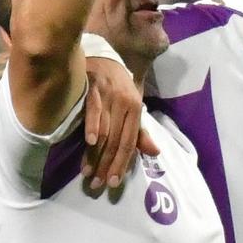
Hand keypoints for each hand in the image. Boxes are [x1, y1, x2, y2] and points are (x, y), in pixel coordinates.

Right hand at [83, 56, 158, 189]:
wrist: (103, 57)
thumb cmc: (117, 87)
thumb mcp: (131, 107)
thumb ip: (139, 131)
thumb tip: (155, 152)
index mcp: (135, 109)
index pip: (130, 142)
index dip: (122, 164)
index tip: (113, 182)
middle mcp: (124, 103)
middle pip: (117, 141)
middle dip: (107, 165)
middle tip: (97, 184)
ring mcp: (108, 95)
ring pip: (104, 131)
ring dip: (95, 154)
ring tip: (88, 173)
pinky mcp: (92, 88)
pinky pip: (93, 111)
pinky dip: (92, 127)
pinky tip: (90, 143)